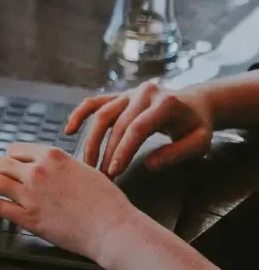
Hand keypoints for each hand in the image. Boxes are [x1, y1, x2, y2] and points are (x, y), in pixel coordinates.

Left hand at [0, 144, 143, 260]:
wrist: (113, 228)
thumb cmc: (106, 202)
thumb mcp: (84, 170)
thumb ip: (62, 165)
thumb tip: (50, 164)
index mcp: (52, 156)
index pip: (16, 149)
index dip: (10, 157)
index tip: (7, 162)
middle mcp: (37, 171)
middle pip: (0, 162)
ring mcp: (30, 194)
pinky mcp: (28, 217)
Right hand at [69, 81, 214, 177]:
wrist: (194, 103)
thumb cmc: (197, 126)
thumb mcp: (199, 142)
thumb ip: (176, 153)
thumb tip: (149, 164)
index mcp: (165, 103)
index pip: (137, 128)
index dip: (124, 150)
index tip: (115, 171)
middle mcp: (143, 93)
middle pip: (117, 123)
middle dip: (107, 151)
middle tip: (102, 176)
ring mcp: (128, 92)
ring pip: (101, 114)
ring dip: (91, 140)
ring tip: (88, 164)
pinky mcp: (118, 95)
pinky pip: (94, 103)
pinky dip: (79, 114)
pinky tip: (69, 130)